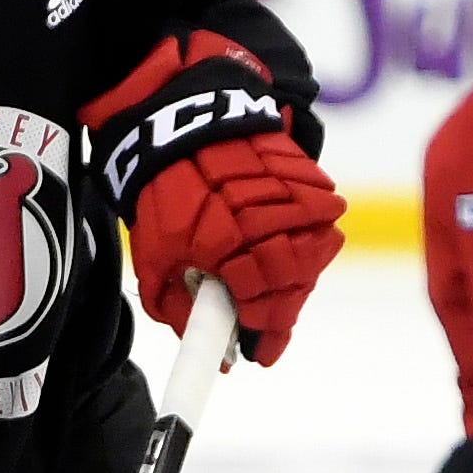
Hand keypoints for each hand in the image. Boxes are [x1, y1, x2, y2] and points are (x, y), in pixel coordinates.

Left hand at [84, 30, 343, 362]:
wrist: (185, 119)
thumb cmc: (162, 191)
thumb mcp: (153, 258)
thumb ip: (178, 309)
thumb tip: (216, 353)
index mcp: (230, 244)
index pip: (261, 307)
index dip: (261, 336)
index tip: (257, 353)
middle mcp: (272, 223)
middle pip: (294, 287)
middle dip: (279, 312)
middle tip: (261, 324)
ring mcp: (298, 199)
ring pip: (312, 259)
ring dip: (293, 278)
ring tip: (265, 281)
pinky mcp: (311, 180)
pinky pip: (318, 226)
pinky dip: (301, 242)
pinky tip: (274, 243)